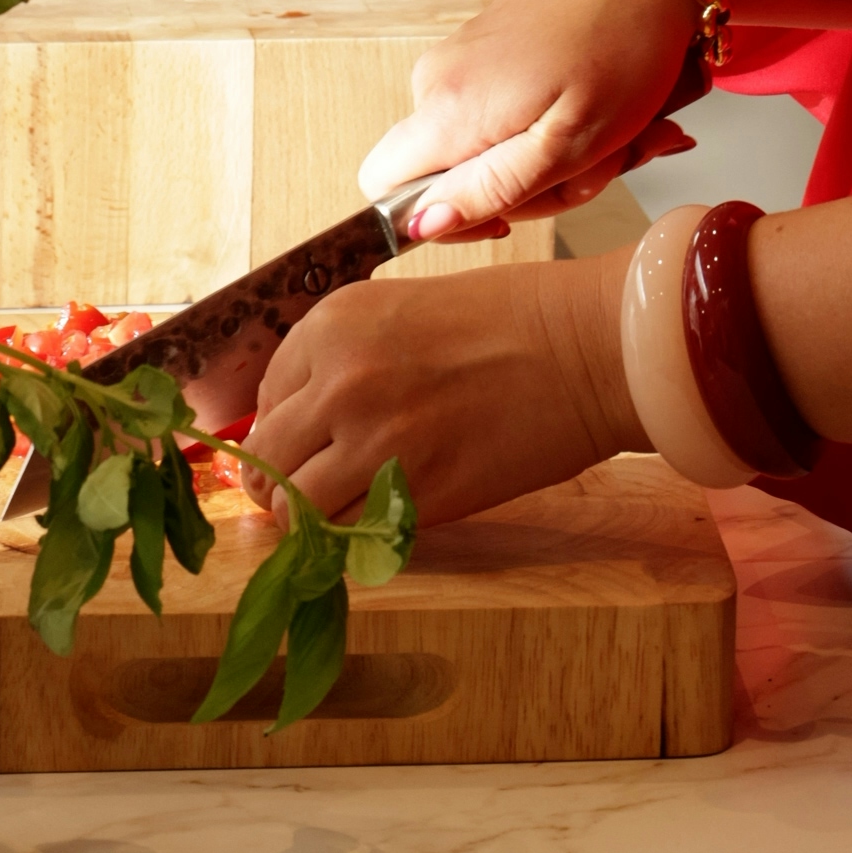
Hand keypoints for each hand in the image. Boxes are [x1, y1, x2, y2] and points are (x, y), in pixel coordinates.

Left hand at [248, 254, 638, 524]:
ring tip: (340, 512)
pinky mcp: (412, 497)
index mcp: (334, 322)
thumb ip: (349, 358)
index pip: (264, 397)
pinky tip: (378, 522)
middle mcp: (339, 381)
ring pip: (295, 509)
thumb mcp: (407, 313)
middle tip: (307, 489)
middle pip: (266, 459)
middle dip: (280, 480)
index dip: (282, 426)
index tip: (304, 441)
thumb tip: (307, 419)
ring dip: (309, 519)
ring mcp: (372, 443)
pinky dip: (353, 540)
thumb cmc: (514, 320)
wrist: (587, 347)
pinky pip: (348, 538)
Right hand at [359, 0, 702, 239]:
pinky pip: (504, 113)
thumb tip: (418, 227)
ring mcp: (461, 58)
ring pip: (487, 149)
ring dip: (556, 157)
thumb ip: (489, 190)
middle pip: (450, 178)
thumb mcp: (569, 143)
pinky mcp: (487, 45)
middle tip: (595, 162)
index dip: (443, 221)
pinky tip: (605, 107)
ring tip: (613, 129)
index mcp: (447, 109)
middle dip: (529, 189)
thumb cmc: (623, 45)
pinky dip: (558, 124)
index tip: (509, 212)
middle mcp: (437, 81)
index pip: (384, 193)